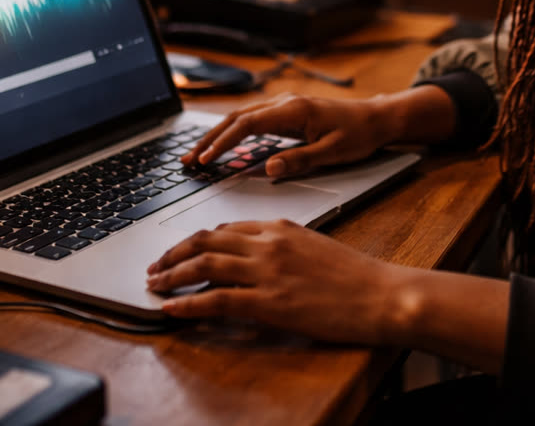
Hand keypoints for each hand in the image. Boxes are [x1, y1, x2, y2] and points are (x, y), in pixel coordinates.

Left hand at [146, 219, 413, 343]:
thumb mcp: (314, 246)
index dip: (195, 240)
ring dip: (172, 274)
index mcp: (280, 227)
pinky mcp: (269, 302)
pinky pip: (216, 299)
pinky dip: (188, 302)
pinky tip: (171, 308)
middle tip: (155, 267)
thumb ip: (282, 245)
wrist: (381, 294)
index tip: (180, 251)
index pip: (225, 228)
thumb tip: (255, 256)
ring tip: (154, 284)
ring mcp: (267, 272)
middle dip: (174, 253)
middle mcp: (268, 243)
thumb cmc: (355, 276)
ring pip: (204, 265)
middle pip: (206, 240)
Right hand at [182, 94, 397, 177]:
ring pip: (242, 118)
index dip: (222, 143)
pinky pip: (253, 121)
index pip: (247, 125)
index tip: (205, 160)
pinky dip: (233, 133)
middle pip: (237, 118)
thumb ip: (300, 160)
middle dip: (209, 139)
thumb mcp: (332, 152)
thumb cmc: (359, 135)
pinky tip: (222, 147)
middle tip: (187, 161)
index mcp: (294, 110)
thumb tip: (269, 168)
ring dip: (218, 135)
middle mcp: (285, 103)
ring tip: (197, 155)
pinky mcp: (287, 112)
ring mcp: (285, 105)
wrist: (377, 118)